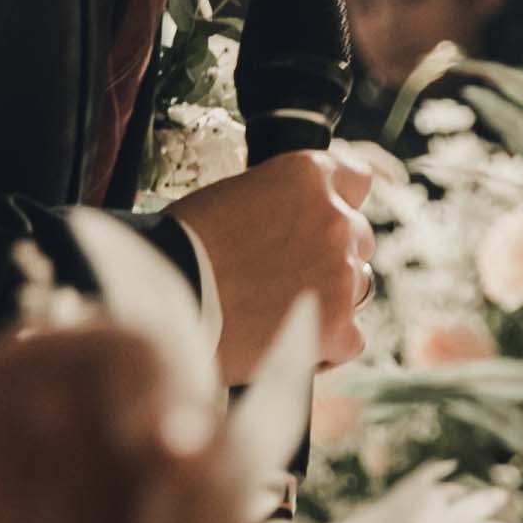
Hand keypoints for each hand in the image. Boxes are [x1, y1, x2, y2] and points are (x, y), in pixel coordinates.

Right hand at [167, 149, 373, 378]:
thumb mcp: (232, 199)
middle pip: (357, 236)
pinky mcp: (336, 325)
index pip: (355, 178)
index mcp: (307, 176)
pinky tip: (289, 346)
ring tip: (280, 313)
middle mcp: (335, 219)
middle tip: (287, 275)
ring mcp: (341, 273)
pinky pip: (351, 338)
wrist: (164, 300)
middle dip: (330, 253)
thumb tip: (290, 225)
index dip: (340, 201)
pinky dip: (326, 346)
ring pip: (358, 285)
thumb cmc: (179, 248)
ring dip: (331, 296)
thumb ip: (278, 206)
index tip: (323, 220)